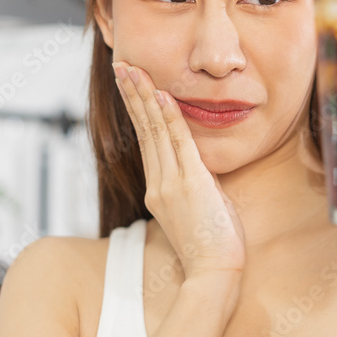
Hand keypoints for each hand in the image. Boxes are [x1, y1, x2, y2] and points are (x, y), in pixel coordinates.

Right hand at [112, 61, 246, 280]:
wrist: (214, 272)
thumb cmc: (214, 245)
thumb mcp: (202, 207)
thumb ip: (197, 184)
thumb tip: (201, 167)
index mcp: (159, 189)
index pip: (146, 140)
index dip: (138, 110)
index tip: (131, 84)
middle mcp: (158, 183)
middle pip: (143, 129)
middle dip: (132, 94)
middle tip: (121, 65)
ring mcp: (170, 183)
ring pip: (155, 131)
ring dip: (144, 97)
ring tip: (132, 69)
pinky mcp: (189, 184)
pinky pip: (178, 143)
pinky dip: (170, 118)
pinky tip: (162, 96)